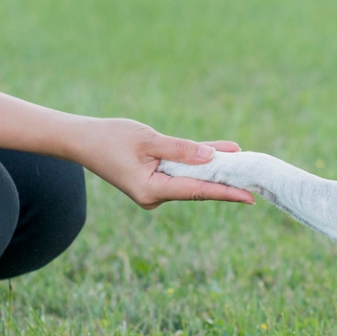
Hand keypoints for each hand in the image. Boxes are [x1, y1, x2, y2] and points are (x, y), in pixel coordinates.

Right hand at [75, 118, 254, 208]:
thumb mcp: (148, 140)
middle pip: (197, 186)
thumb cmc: (110, 138)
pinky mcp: (153, 179)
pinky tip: (221, 154)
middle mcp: (155, 195)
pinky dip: (198, 162)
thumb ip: (180, 149)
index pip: (197, 191)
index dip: (226, 192)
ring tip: (243, 159)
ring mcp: (154, 189)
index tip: (249, 197)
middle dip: (225, 179)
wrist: (81, 140)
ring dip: (214, 168)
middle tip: (255, 174)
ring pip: (191, 177)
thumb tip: (210, 157)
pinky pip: (181, 171)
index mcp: (152, 191)